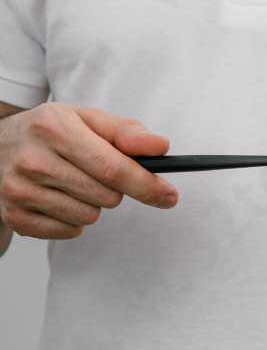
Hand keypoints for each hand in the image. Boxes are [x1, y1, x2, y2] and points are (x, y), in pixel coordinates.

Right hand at [0, 102, 178, 240]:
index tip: (169, 195)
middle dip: (115, 188)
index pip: (112, 167)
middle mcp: (33, 160)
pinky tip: (58, 197)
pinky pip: (70, 231)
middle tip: (95, 171)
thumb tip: (161, 147)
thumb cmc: (51, 132)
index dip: (146, 184)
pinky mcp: (15, 217)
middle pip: (106, 196)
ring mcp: (20, 191)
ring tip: (72, 181)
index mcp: (54, 128)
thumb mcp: (86, 118)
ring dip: (93, 203)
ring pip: (90, 216)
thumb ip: (126, 131)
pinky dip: (74, 218)